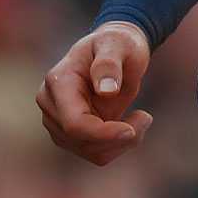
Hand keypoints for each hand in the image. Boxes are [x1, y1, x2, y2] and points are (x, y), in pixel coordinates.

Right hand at [36, 21, 153, 164]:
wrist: (114, 50)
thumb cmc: (117, 44)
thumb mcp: (118, 44)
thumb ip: (109, 64)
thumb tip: (105, 90)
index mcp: (59, 81)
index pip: (74, 123)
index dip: (103, 133)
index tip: (133, 130)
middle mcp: (50, 103)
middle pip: (82, 141)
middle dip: (118, 137)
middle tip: (146, 117)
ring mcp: (56, 121)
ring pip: (90, 152)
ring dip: (121, 142)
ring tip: (142, 118)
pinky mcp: (69, 134)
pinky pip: (95, 153)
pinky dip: (117, 145)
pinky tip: (131, 124)